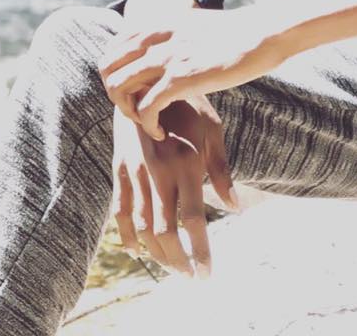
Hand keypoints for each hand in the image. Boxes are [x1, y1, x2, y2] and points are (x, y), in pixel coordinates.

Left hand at [99, 6, 278, 139]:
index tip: (135, 91)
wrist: (262, 33)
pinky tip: (162, 131)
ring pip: (119, 87)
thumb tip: (167, 45)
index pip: (113, 47)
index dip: (116, 73)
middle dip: (114, 94)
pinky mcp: (182, 78)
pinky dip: (148, 125)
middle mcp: (156, 37)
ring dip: (127, 111)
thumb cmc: (236, 34)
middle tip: (136, 109)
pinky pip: (147, 107)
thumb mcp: (194, 25)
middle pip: (108, 67)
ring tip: (148, 122)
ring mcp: (167, 56)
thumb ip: (174, 34)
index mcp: (157, 23)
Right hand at [110, 96, 238, 277]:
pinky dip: (127, 235)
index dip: (200, 252)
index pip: (193, 221)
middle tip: (192, 277)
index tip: (207, 272)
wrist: (146, 79)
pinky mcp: (119, 169)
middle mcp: (159, 172)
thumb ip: (221, 170)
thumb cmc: (187, 103)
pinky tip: (138, 250)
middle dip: (179, 261)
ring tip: (172, 267)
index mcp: (186, 163)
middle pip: (166, 232)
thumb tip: (236, 208)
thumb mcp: (212, 129)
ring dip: (157, 254)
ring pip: (143, 227)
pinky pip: (120, 211)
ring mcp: (136, 172)